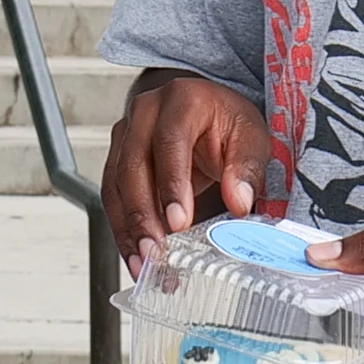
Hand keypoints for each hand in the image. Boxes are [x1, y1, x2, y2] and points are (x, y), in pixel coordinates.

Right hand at [102, 70, 278, 264]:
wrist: (208, 112)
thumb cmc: (227, 123)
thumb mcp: (251, 138)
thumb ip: (247, 169)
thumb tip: (239, 202)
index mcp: (182, 99)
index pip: (170, 141)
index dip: (171, 183)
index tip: (179, 221)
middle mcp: (146, 112)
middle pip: (133, 166)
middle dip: (142, 215)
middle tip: (156, 252)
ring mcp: (125, 134)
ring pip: (115, 185)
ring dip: (128, 229)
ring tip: (144, 264)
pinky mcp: (116, 158)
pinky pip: (112, 198)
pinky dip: (123, 230)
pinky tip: (136, 255)